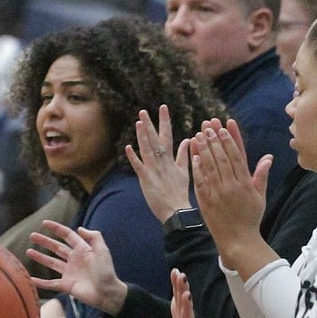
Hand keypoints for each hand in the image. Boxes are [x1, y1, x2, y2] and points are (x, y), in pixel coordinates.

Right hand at [27, 220, 127, 315]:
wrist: (107, 293)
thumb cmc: (106, 272)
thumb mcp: (102, 251)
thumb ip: (94, 237)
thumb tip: (80, 228)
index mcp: (82, 250)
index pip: (67, 236)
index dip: (56, 228)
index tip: (44, 223)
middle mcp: (74, 260)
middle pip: (56, 247)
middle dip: (44, 241)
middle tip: (32, 236)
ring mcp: (69, 273)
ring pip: (51, 263)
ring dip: (40, 257)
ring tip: (28, 251)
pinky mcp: (66, 285)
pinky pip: (50, 283)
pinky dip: (40, 282)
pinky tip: (30, 279)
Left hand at [126, 106, 192, 222]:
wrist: (177, 211)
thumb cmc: (179, 192)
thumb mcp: (185, 171)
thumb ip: (184, 155)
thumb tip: (188, 139)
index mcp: (171, 159)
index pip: (168, 136)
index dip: (165, 121)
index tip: (163, 107)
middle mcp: (163, 162)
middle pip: (157, 139)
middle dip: (151, 124)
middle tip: (143, 110)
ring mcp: (155, 170)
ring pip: (148, 149)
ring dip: (143, 135)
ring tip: (138, 122)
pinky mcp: (147, 179)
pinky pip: (139, 166)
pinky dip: (134, 157)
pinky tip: (128, 147)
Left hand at [190, 119, 268, 267]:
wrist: (238, 239)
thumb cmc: (250, 218)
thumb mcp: (260, 196)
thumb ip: (260, 175)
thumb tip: (267, 157)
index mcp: (245, 182)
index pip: (237, 155)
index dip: (231, 139)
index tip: (226, 125)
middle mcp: (232, 185)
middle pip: (222, 157)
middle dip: (215, 139)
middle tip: (208, 124)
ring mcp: (218, 193)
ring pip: (211, 166)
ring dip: (205, 149)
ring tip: (199, 133)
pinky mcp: (206, 201)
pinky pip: (201, 181)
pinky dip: (197, 168)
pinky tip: (193, 155)